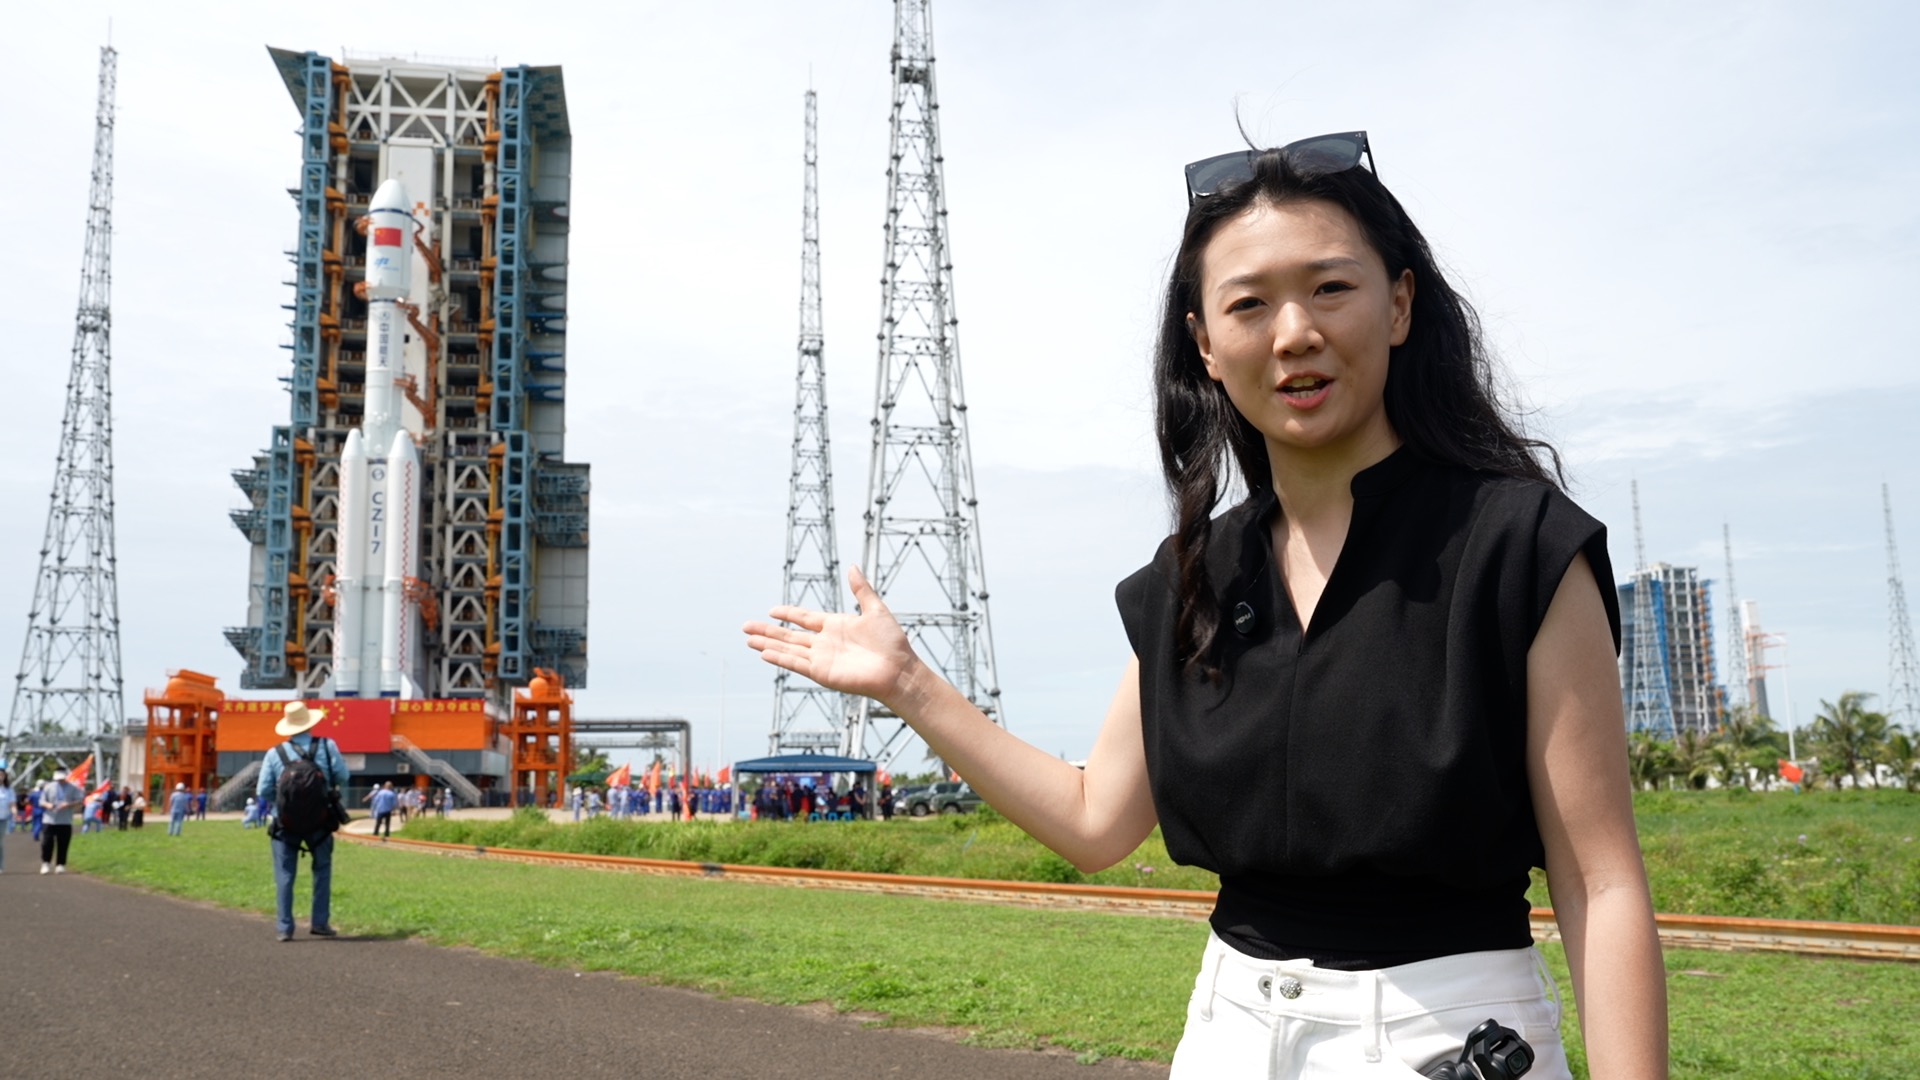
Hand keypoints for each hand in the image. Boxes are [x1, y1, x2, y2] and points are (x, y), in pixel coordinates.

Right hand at [744, 566, 922, 706]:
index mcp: (835, 626)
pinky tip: (764, 652)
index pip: (804, 618)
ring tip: (748, 639)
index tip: (772, 610)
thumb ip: (860, 589)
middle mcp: (825, 642)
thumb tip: (853, 566)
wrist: (898, 670)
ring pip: (787, 649)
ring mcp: (821, 658)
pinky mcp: (822, 672)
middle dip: (768, 630)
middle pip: (789, 635)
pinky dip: (780, 658)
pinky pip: (796, 663)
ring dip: (767, 644)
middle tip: (745, 626)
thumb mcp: (875, 609)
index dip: (788, 614)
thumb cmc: (891, 642)